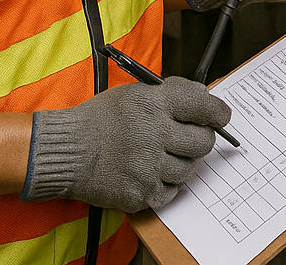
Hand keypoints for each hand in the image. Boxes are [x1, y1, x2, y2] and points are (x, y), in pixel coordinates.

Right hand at [21, 77, 230, 213]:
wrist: (65, 151)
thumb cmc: (99, 120)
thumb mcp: (134, 93)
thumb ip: (170, 93)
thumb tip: (203, 95)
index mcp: (155, 104)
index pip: (205, 106)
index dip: (218, 113)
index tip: (220, 117)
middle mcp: (156, 134)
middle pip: (203, 142)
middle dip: (201, 139)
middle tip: (189, 138)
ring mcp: (149, 167)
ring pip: (189, 169)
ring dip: (181, 163)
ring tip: (161, 156)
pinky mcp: (141, 193)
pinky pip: (171, 192)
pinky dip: (166, 184)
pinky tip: (151, 173)